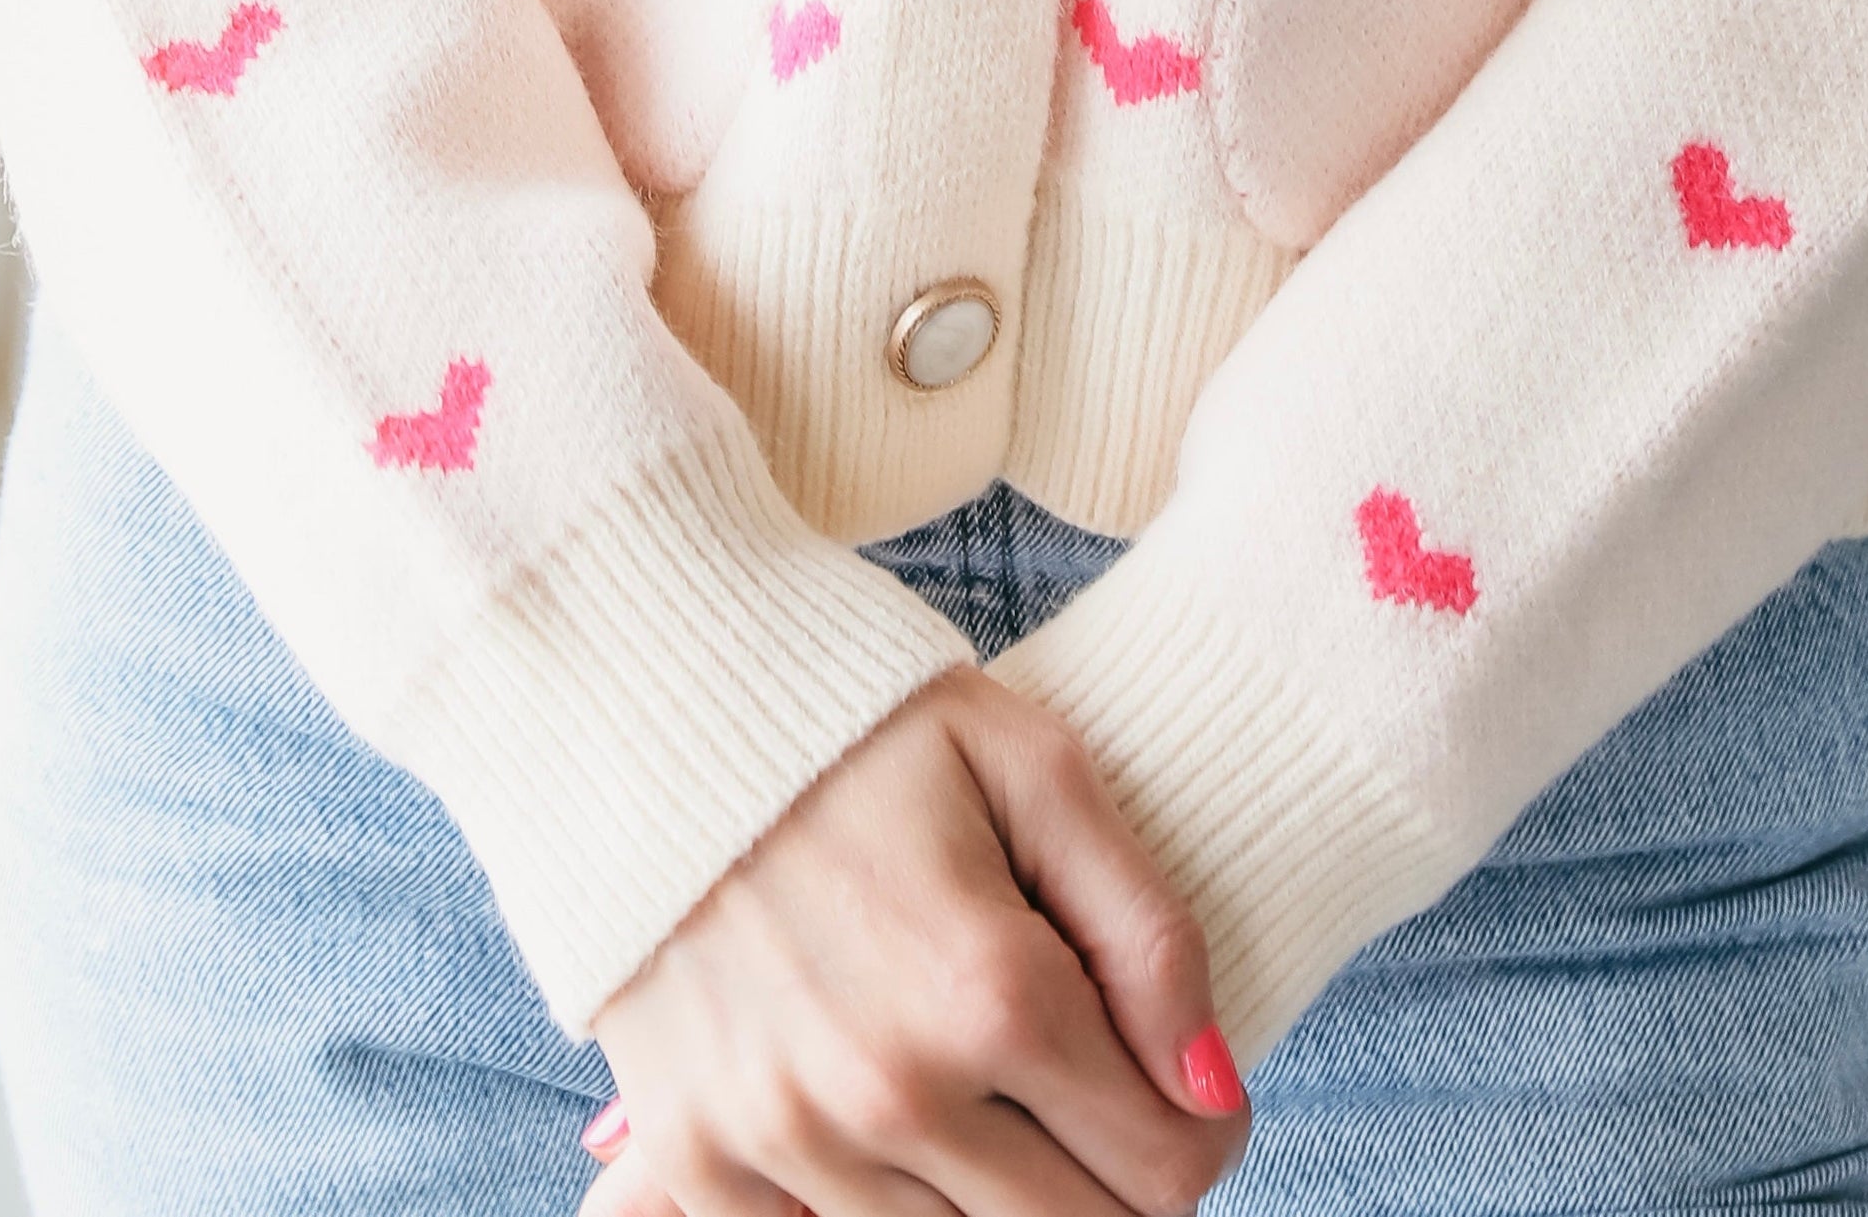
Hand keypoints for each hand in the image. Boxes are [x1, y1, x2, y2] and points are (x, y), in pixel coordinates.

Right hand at [582, 664, 1247, 1216]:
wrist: (651, 700)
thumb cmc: (867, 718)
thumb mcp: (1038, 767)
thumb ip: (1149, 935)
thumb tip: (1216, 1091)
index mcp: (990, 992)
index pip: (1166, 1170)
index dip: (1200, 1139)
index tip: (1187, 1095)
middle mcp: (892, 1091)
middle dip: (1112, 1181)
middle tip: (1093, 1097)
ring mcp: (786, 1138)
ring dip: (994, 1189)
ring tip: (982, 1080)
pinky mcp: (699, 1159)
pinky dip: (876, 1197)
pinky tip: (884, 1113)